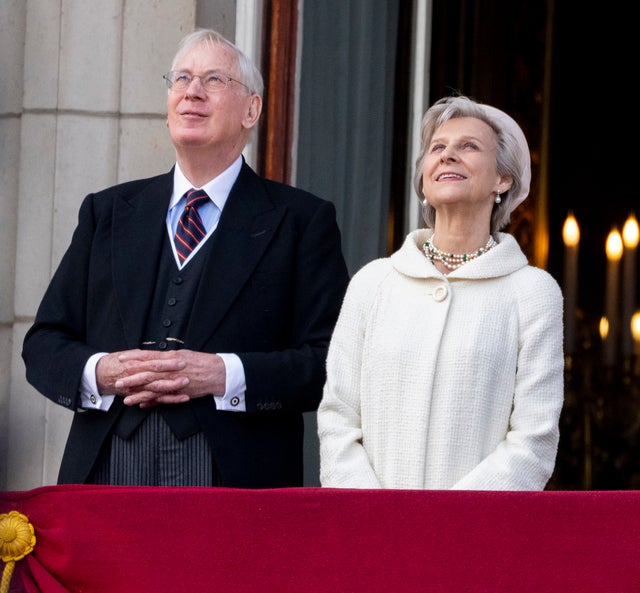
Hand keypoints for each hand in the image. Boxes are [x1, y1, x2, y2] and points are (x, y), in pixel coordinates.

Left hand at [96, 349, 225, 407]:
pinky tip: (142, 405)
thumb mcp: (185, 354)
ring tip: (125, 398)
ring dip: (139, 393)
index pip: (149, 356)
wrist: (218, 373)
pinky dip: (152, 402)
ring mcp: (176, 381)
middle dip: (131, 377)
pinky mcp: (180, 392)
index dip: (134, 358)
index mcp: (172, 357)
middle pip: (148, 373)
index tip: (121, 359)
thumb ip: (168, 357)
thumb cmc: (202, 362)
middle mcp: (172, 369)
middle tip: (117, 380)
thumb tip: (154, 357)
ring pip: (154, 388)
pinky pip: (164, 398)